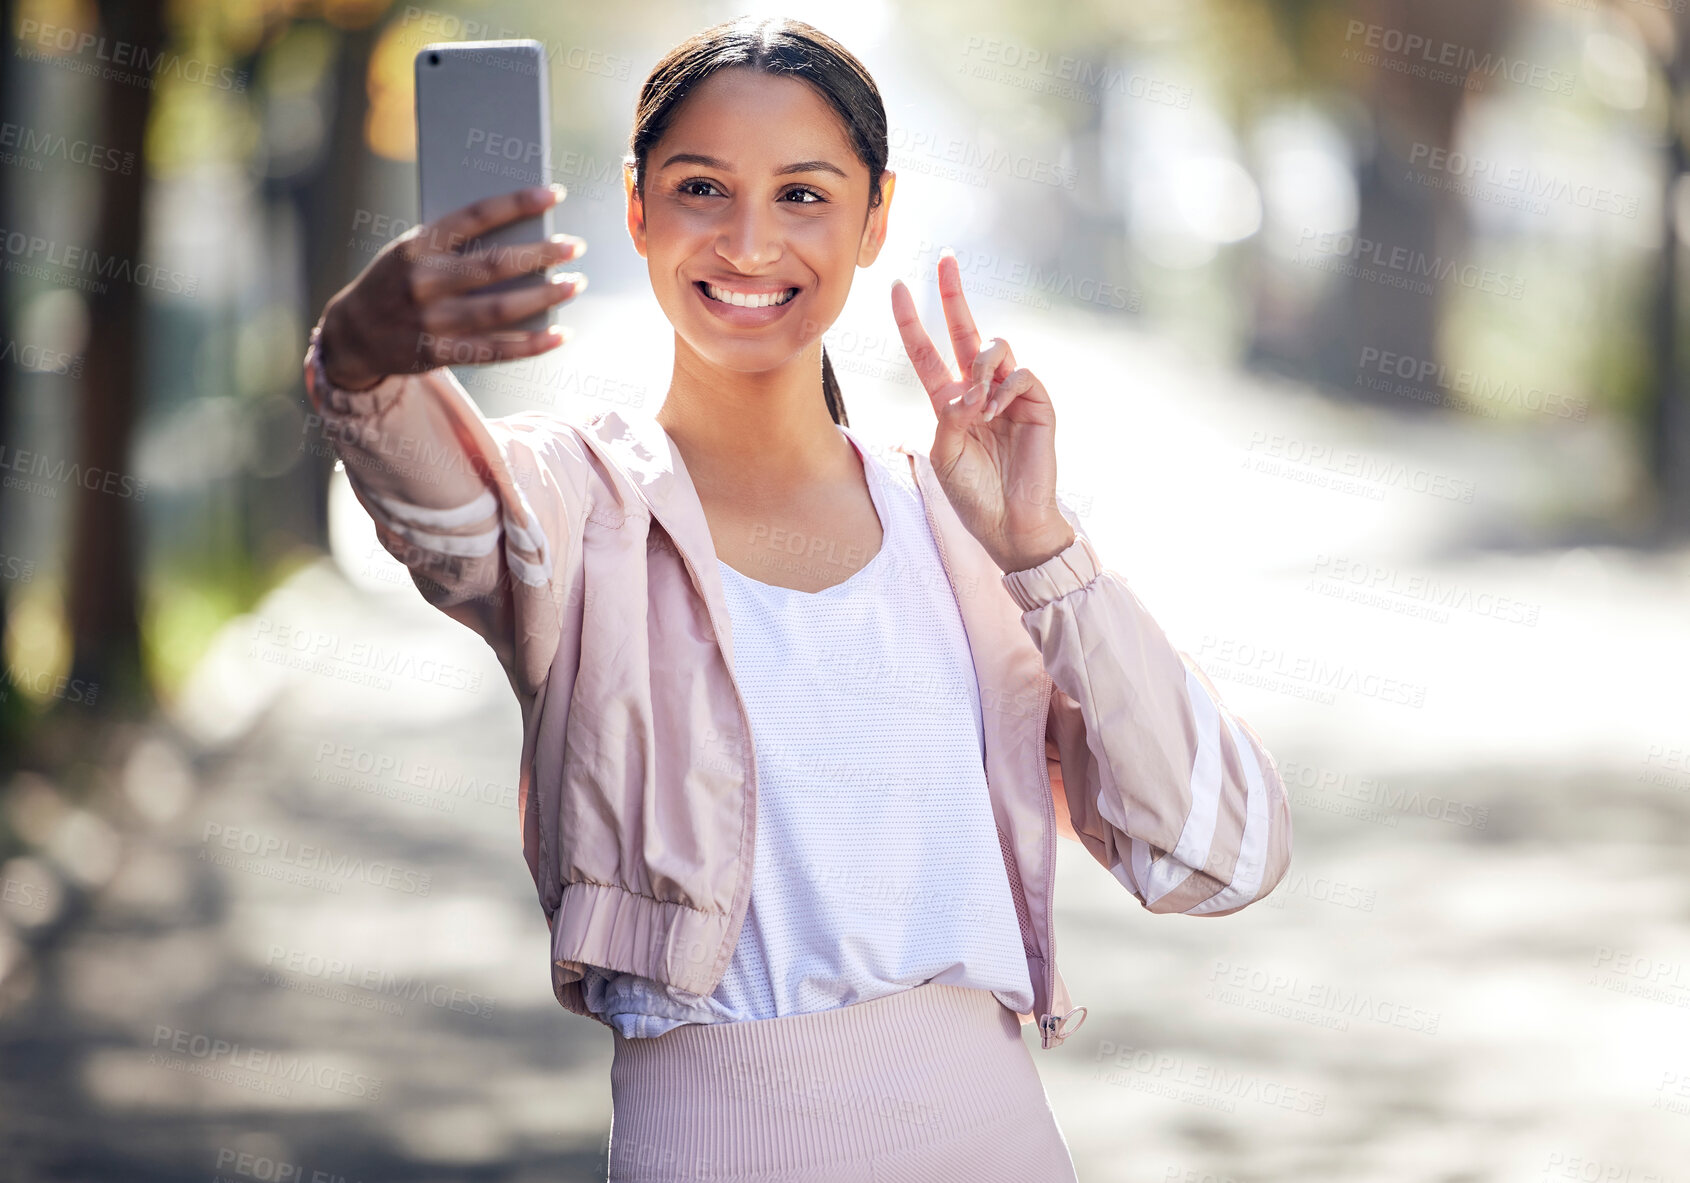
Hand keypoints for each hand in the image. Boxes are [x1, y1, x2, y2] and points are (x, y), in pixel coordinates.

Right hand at [318, 184, 588, 390]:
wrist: (353, 335)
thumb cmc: (398, 284)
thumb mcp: (412, 253)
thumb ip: (455, 246)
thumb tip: (522, 238)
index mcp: (417, 245)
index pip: (475, 216)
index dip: (518, 203)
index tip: (554, 194)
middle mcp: (423, 281)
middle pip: (495, 265)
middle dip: (542, 254)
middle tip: (575, 246)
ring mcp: (431, 321)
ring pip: (501, 309)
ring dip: (545, 297)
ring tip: (574, 284)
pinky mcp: (439, 353)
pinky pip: (496, 350)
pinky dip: (533, 344)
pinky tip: (560, 333)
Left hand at [890, 251, 1075, 572]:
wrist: (1010, 523)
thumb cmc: (974, 494)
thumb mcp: (945, 454)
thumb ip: (949, 416)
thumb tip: (970, 388)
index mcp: (951, 401)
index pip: (927, 352)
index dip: (912, 320)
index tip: (898, 286)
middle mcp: (980, 389)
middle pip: (965, 329)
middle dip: (955, 293)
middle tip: (945, 258)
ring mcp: (1010, 393)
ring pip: (994, 347)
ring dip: (979, 369)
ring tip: (978, 404)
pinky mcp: (1037, 402)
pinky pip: (1020, 373)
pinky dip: (1004, 390)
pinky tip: (997, 413)